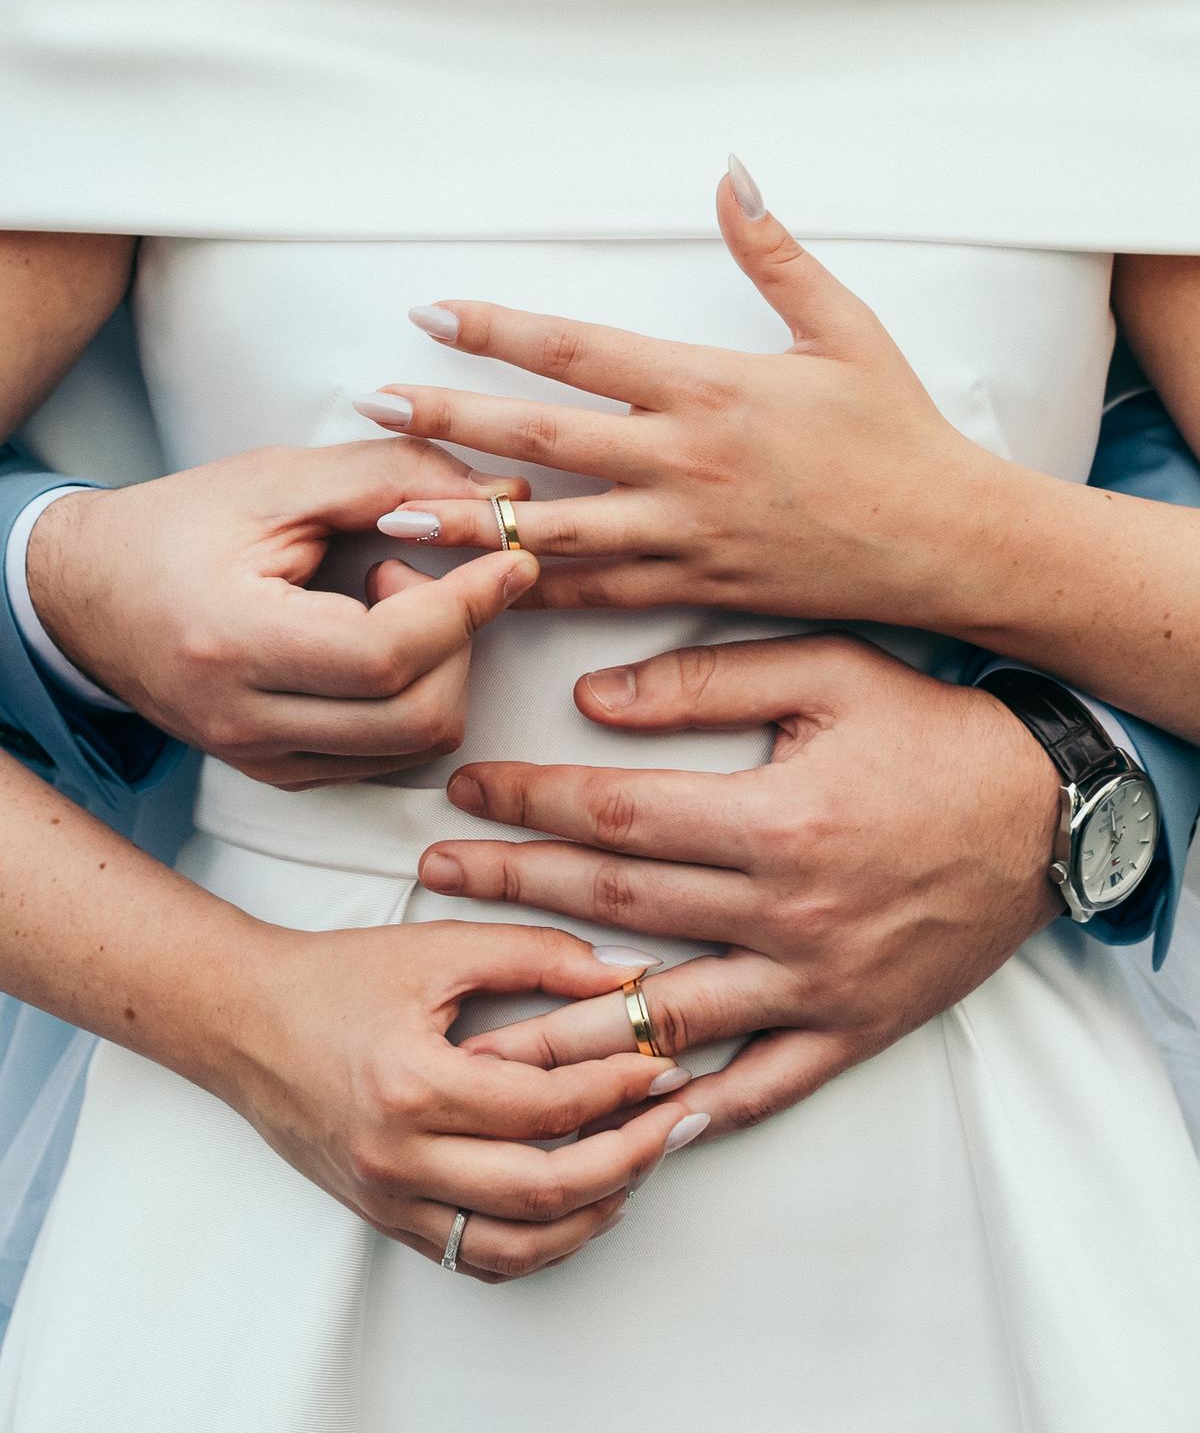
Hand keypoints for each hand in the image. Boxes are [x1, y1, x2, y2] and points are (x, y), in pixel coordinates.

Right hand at [27, 439, 535, 786]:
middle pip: (415, 717)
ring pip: (413, 746)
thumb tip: (502, 497)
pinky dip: (411, 698)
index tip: (510, 557)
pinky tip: (372, 639)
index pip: (386, 656)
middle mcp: (243, 721)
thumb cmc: (176, 527)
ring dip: (439, 669)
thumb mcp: (276, 479)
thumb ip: (390, 477)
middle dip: (460, 640)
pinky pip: (386, 756)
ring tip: (385, 600)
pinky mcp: (280, 774)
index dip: (466, 607)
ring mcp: (261, 760)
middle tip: (422, 571)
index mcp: (231, 641)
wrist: (88, 595)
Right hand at [213, 918, 701, 1282]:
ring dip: (594, 1214)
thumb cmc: (337, 977)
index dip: (619, 1087)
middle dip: (630, 1158)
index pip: (546, 1106)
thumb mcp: (439, 949)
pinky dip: (539, 1242)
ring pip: (516, 1245)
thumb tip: (629, 974)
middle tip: (679, 1123)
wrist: (243, 1021)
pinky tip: (580, 1205)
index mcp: (413, 1085)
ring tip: (643, 1167)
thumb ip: (539, 955)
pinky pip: (475, 1257)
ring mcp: (388, 1199)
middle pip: (544, 1189)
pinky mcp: (384, 1218)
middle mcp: (399, 1157)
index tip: (667, 1064)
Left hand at [354, 162, 993, 625]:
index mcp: (708, 387)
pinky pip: (598, 593)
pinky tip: (478, 589)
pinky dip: (534, 590)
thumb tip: (732, 172)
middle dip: (445, 422)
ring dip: (463, 522)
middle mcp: (682, 462)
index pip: (577, 351)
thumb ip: (775, 253)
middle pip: (539, 439)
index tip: (430, 314)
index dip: (496, 329)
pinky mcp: (694, 589)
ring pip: (550, 529)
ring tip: (387, 516)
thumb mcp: (843, 328)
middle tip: (371, 410)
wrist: (943, 542)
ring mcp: (682, 533)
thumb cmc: (897, 432)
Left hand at [415, 634, 1063, 1138]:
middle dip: (512, 886)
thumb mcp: (830, 674)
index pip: (615, 815)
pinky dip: (698, 1105)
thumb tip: (594, 698)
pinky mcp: (851, 1028)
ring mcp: (817, 984)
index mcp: (776, 820)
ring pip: (667, 1014)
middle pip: (617, 905)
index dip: (528, 802)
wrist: (1048, 816)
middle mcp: (787, 912)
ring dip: (565, 1024)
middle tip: (435, 875)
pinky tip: (633, 1118)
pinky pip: (763, 1083)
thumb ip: (707, 682)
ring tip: (480, 1030)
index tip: (466, 790)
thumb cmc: (934, 736)